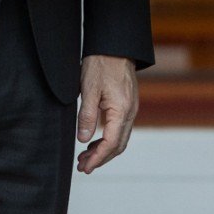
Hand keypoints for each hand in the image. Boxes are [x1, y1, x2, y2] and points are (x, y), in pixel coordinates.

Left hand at [76, 55, 137, 173]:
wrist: (115, 45)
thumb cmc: (101, 63)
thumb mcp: (89, 90)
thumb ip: (87, 116)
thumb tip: (84, 140)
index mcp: (122, 110)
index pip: (111, 143)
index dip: (98, 158)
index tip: (85, 168)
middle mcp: (130, 112)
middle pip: (118, 145)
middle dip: (101, 158)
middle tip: (83, 167)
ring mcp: (131, 108)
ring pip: (120, 138)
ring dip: (104, 150)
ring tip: (85, 156)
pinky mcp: (128, 104)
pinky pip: (120, 128)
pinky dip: (108, 139)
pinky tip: (94, 140)